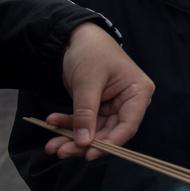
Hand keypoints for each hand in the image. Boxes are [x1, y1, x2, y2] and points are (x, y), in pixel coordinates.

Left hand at [45, 22, 154, 160]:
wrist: (75, 36)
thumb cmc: (90, 52)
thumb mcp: (87, 82)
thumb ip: (86, 113)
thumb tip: (84, 142)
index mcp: (137, 92)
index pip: (128, 125)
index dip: (111, 142)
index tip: (89, 154)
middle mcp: (129, 102)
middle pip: (110, 132)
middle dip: (84, 142)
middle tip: (61, 151)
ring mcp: (113, 106)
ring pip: (95, 130)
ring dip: (72, 137)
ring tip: (52, 145)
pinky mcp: (98, 107)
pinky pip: (84, 121)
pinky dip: (68, 124)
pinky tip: (52, 122)